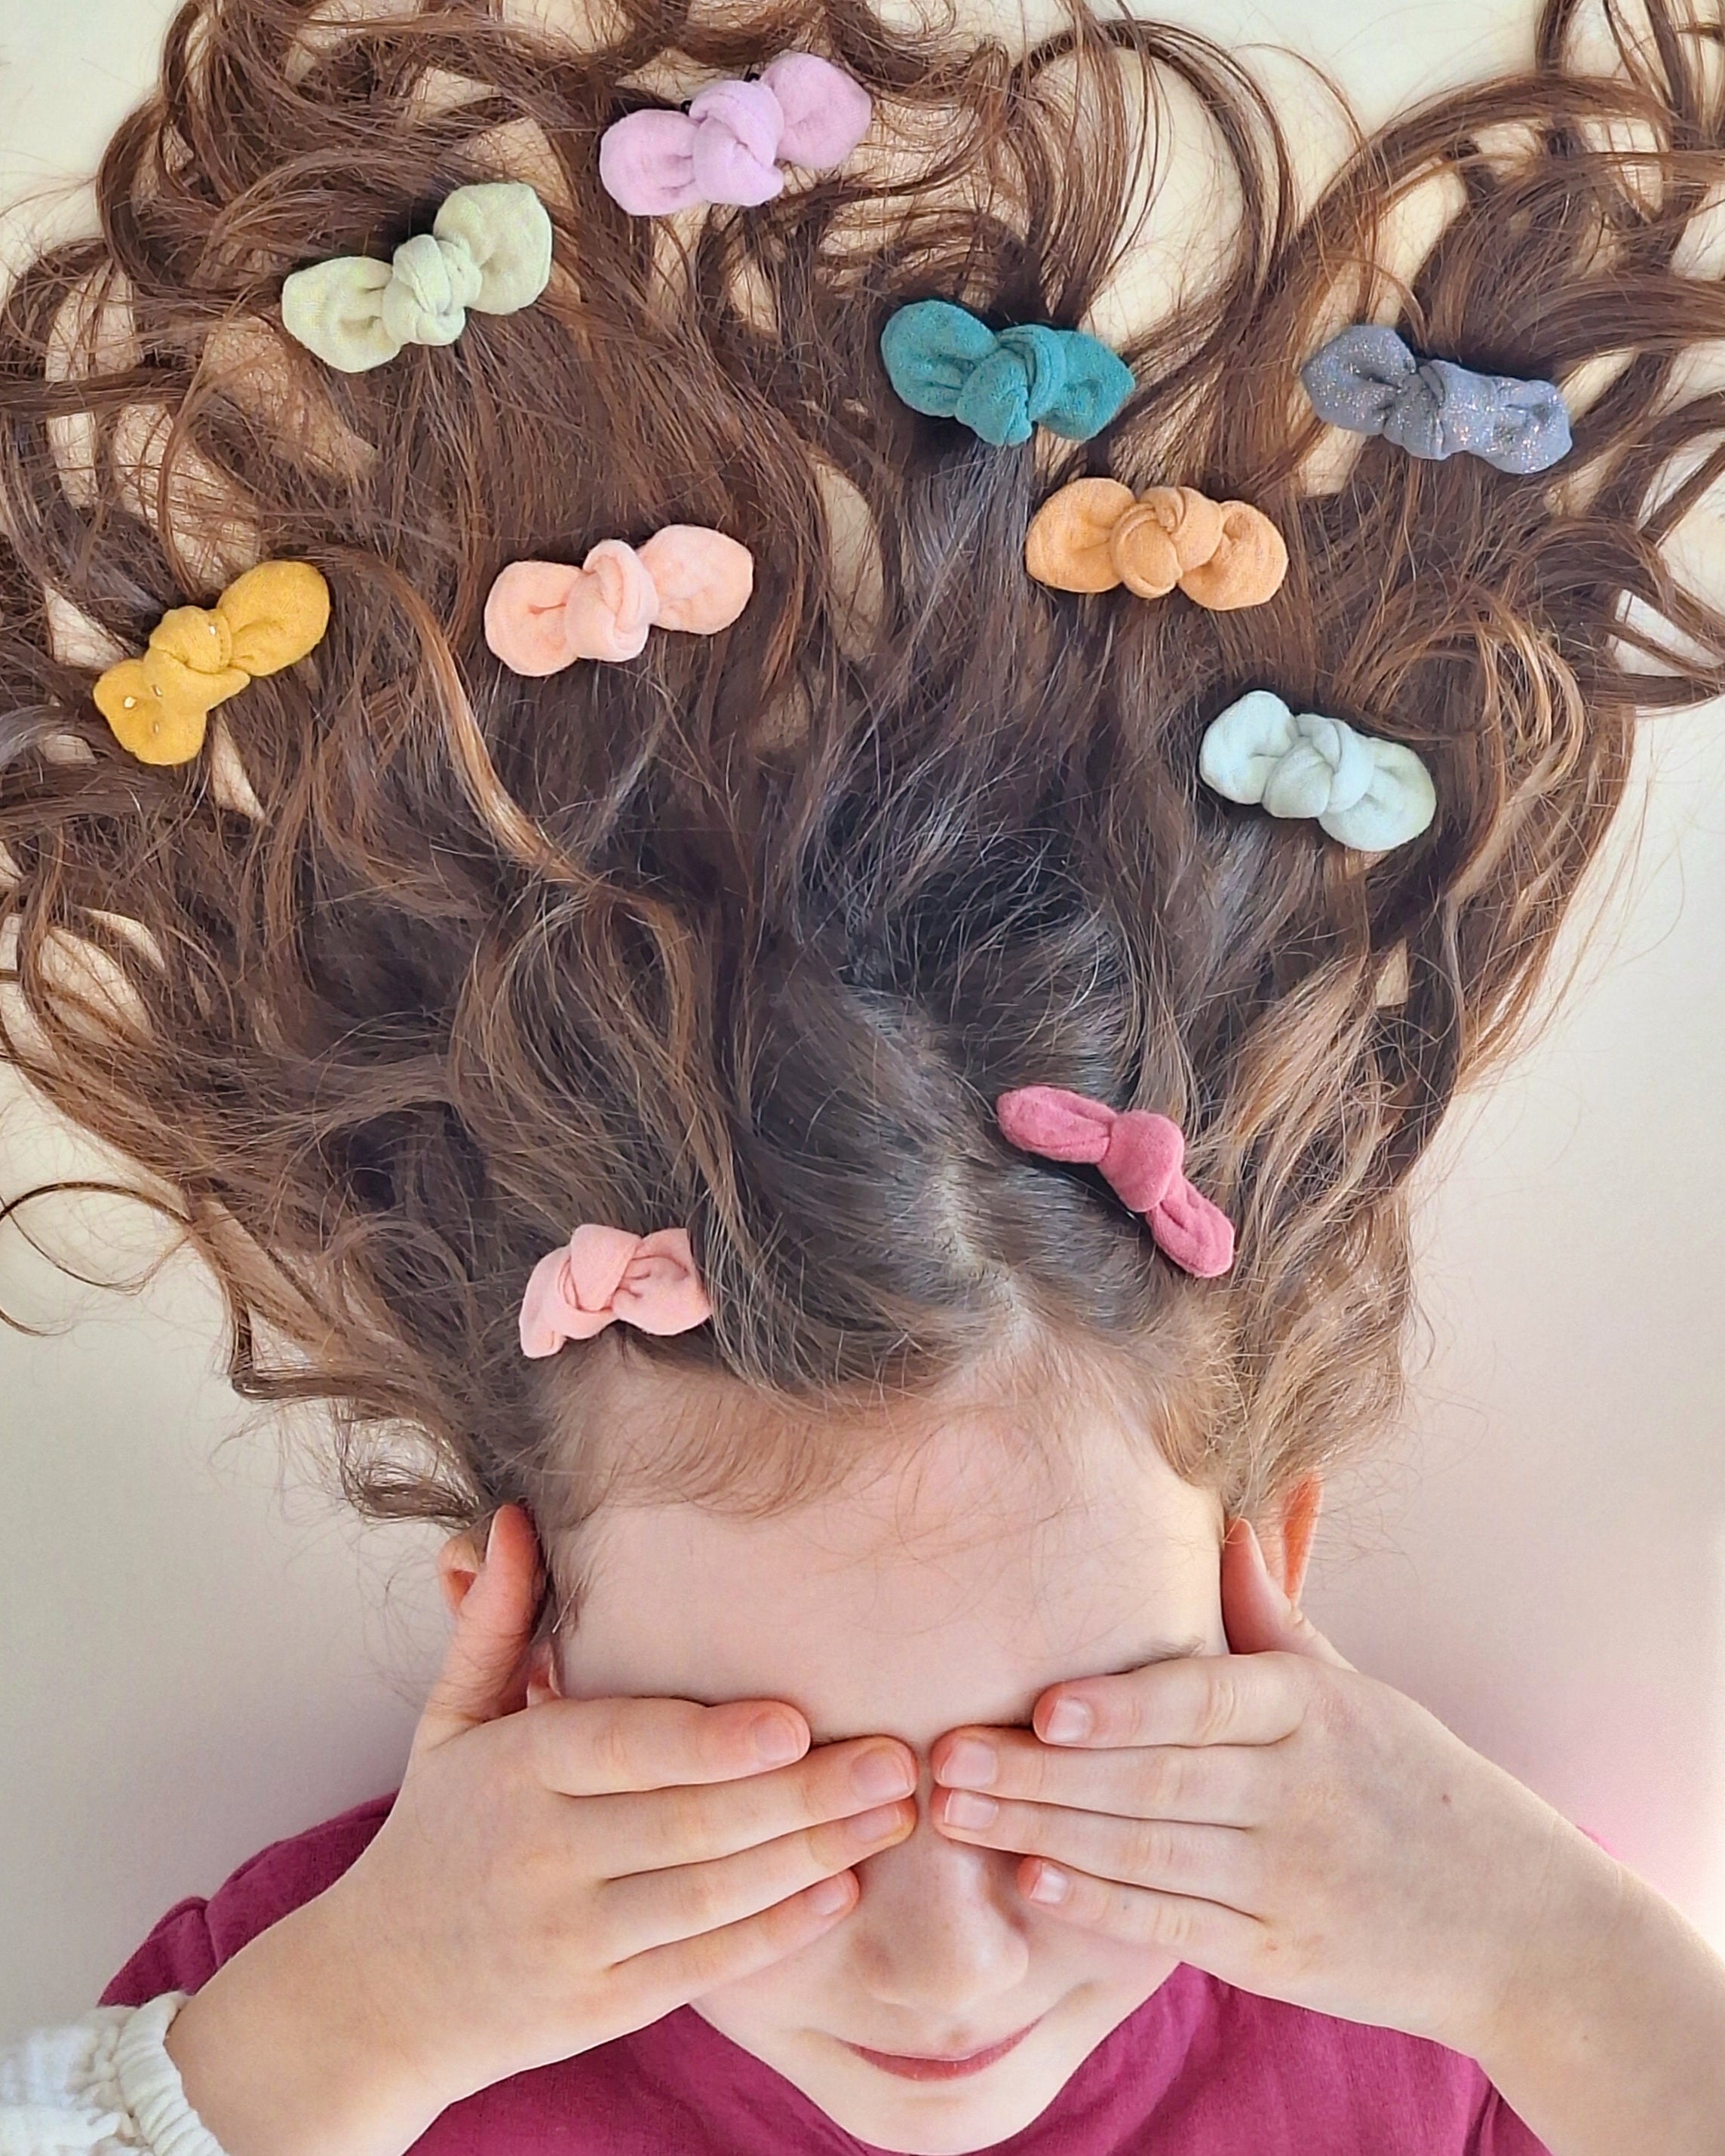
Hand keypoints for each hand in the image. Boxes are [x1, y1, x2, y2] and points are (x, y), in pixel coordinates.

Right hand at [166, 1505, 917, 2155]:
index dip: (712, 1742)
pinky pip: (703, 1968)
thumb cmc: (435, 1832)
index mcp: (511, 1771)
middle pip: (690, 1826)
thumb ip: (494, 1622)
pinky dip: (776, 1931)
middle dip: (804, 1796)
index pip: (623, 1750)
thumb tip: (519, 1516)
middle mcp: (540, 1857)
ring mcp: (570, 1940)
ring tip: (893, 1816)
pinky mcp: (596, 2008)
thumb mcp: (449, 1722)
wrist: (373, 1995)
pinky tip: (840, 1890)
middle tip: (894, 1761)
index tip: (796, 1720)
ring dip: (813, 1856)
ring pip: (712, 1898)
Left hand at [929, 1516, 1611, 2061]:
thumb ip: (1274, 1616)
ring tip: (953, 1810)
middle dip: (1038, 1772)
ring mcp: (1291, 1881)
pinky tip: (1031, 1879)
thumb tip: (1228, 1518)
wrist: (1526, 1928)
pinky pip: (1176, 1926)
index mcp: (1314, 1712)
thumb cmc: (1419, 1787)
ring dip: (1041, 1830)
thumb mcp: (1357, 1692)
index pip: (1205, 1700)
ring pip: (1149, 1851)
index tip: (1039, 1703)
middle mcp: (1301, 1794)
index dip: (1122, 1704)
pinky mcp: (1281, 1956)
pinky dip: (1100, 1903)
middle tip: (942, 1756)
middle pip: (1153, 1779)